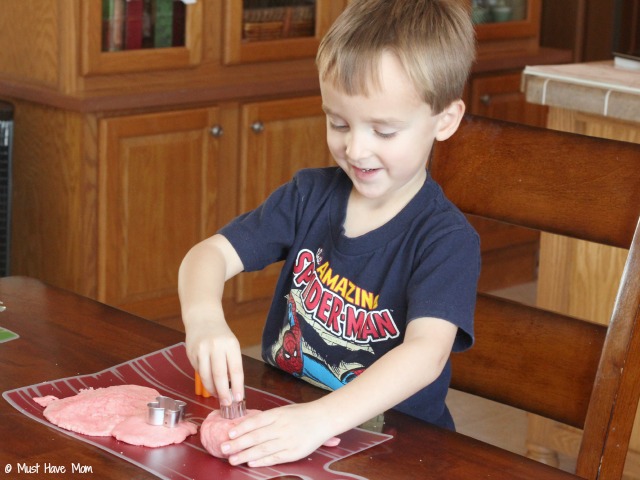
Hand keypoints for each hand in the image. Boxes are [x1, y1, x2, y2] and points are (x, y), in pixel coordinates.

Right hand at [185, 319, 243, 404]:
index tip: (238, 398)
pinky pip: (199, 371)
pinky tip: (209, 382)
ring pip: (206, 376)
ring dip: (212, 389)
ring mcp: (202, 350)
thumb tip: (233, 387)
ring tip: (217, 395)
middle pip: (219, 375)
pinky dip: (204, 380)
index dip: (237, 385)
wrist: (203, 318)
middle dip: (223, 392)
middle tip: (226, 403)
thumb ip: (232, 364)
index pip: (235, 369)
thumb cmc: (221, 335)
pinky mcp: (191, 353)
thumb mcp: (232, 345)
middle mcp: (216, 346)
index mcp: (231, 344)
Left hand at [221, 402, 336, 466]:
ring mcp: (287, 440)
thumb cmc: (302, 414)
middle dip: (238, 443)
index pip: (255, 422)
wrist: (323, 418)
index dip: (241, 428)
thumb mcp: (283, 410)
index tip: (228, 433)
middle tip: (224, 448)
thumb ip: (267, 418)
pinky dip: (262, 461)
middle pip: (256, 437)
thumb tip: (246, 426)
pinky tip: (251, 463)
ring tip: (233, 459)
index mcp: (277, 414)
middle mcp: (281, 427)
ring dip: (246, 455)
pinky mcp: (293, 452)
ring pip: (263, 449)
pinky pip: (274, 458)